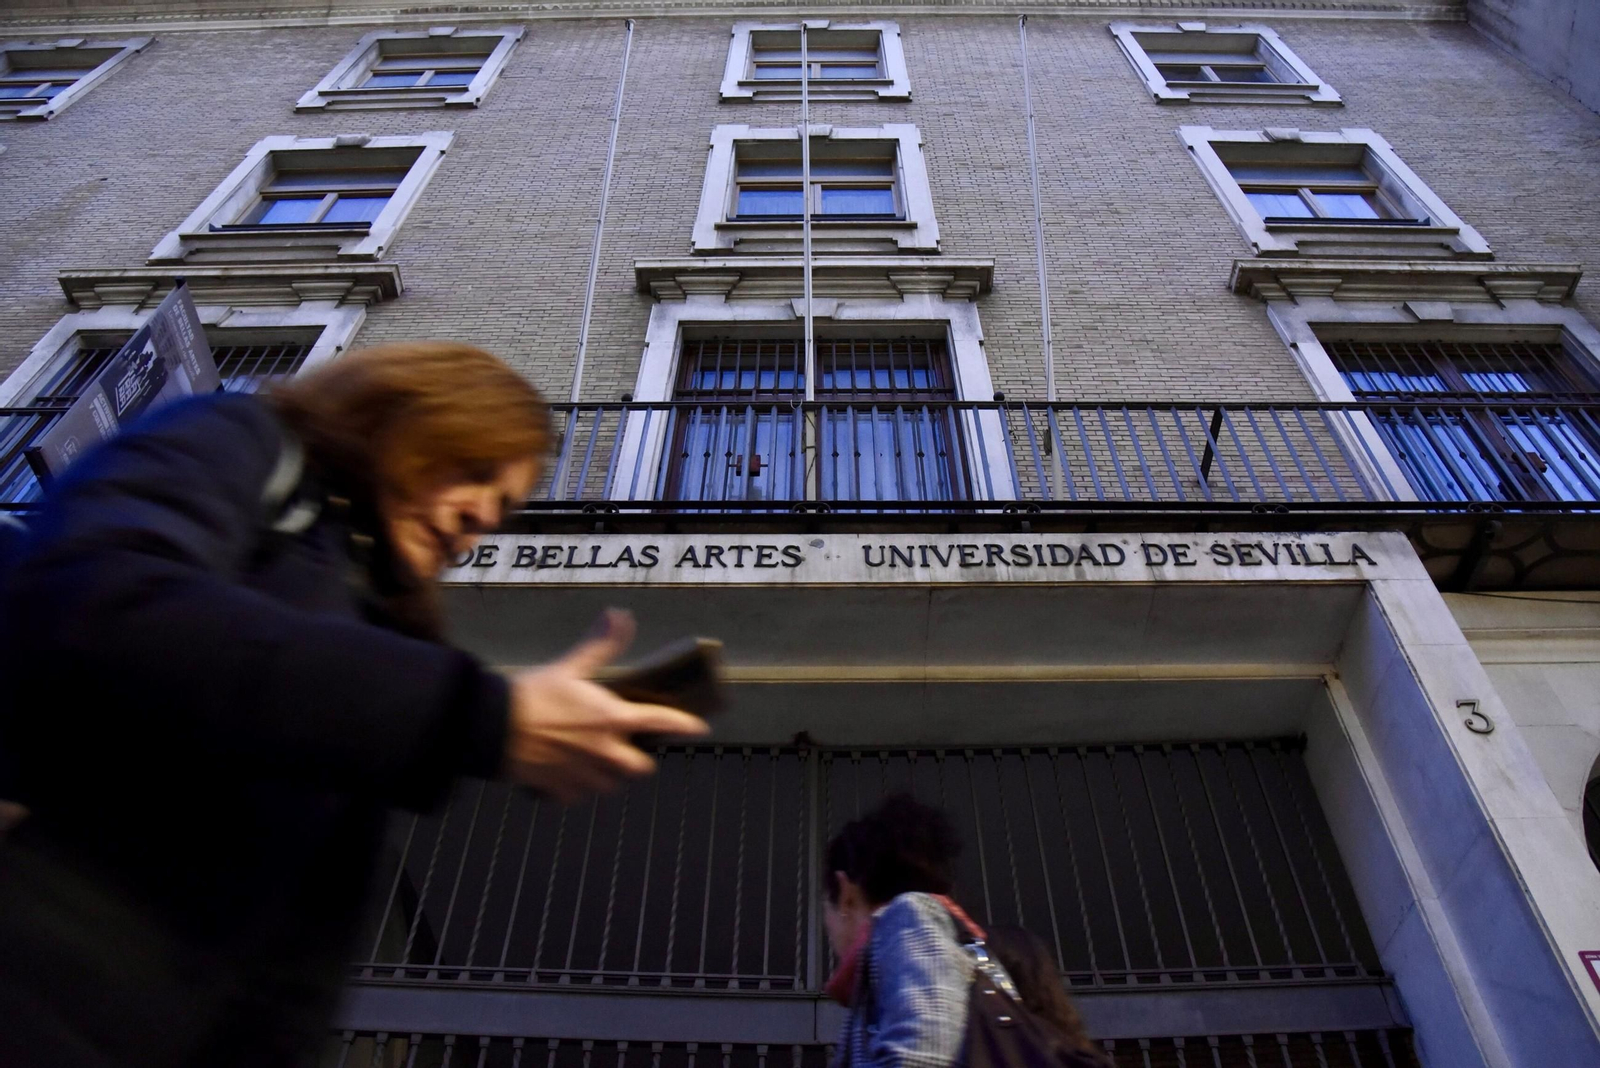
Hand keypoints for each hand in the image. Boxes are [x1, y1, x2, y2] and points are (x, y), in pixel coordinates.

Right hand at [504, 609, 707, 801]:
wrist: (491, 728)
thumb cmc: (532, 695)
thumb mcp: (570, 666)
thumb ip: (601, 645)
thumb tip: (621, 615)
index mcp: (612, 720)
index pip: (661, 723)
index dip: (684, 726)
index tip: (699, 728)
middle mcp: (606, 753)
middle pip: (640, 767)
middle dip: (637, 757)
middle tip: (625, 744)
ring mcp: (585, 776)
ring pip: (611, 783)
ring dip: (608, 773)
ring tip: (593, 757)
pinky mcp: (562, 791)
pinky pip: (579, 795)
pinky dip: (576, 786)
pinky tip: (564, 771)